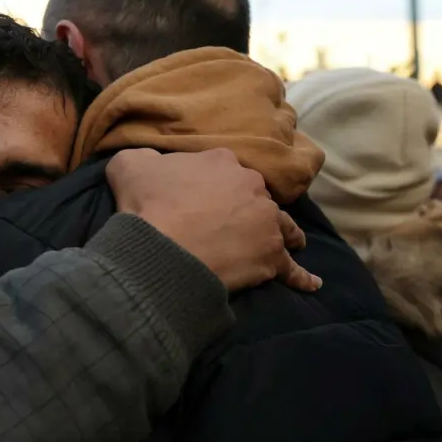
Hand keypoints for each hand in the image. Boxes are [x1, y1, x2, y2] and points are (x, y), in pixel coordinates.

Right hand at [105, 148, 321, 292]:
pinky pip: (291, 269)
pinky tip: (312, 284)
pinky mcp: (271, 257)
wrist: (164, 248)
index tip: (198, 198)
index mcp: (221, 161)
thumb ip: (141, 158)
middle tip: (230, 225)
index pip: (220, 169)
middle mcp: (252, 186)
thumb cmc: (146, 206)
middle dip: (246, 207)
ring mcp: (266, 222)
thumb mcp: (129, 166)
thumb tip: (144, 161)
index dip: (209, 184)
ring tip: (285, 243)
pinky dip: (300, 276)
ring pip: (281, 226)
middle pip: (253, 196)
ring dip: (283, 233)